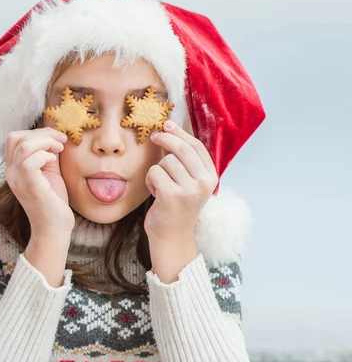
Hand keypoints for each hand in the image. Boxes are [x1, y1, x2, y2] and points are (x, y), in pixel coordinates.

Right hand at [4, 128, 73, 237]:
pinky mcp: (29, 186)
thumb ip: (47, 153)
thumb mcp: (50, 171)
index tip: (57, 138)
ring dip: (46, 142)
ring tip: (59, 149)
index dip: (36, 131)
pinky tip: (54, 161)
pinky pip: (31, 161)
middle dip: (43, 133)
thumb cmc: (53, 201)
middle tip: (61, 141)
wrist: (54, 228)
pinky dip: (46, 155)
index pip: (14, 138)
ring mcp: (17, 180)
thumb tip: (54, 136)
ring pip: (24, 146)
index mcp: (14, 168)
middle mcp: (11, 173)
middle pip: (17, 137)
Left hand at [144, 120, 217, 243]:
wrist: (172, 236)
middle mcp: (204, 183)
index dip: (180, 133)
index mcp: (211, 177)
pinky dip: (150, 181)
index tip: (167, 124)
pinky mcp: (172, 196)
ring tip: (161, 186)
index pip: (196, 146)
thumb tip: (169, 131)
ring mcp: (189, 190)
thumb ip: (184, 161)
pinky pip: (154, 173)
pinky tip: (156, 193)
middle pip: (181, 149)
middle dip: (165, 139)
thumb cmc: (176, 207)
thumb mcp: (188, 183)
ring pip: (165, 162)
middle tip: (153, 137)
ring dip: (157, 171)